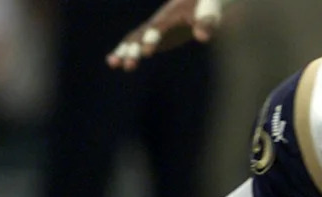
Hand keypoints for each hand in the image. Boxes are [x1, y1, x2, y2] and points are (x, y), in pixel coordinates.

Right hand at [107, 0, 222, 70]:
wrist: (197, 0)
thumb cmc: (206, 4)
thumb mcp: (209, 11)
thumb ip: (206, 22)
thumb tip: (202, 37)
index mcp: (170, 16)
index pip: (158, 29)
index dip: (152, 39)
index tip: (147, 52)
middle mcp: (157, 22)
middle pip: (142, 36)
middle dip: (135, 50)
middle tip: (128, 65)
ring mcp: (153, 30)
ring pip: (134, 40)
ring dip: (124, 51)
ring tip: (112, 63)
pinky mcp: (153, 37)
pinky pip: (136, 45)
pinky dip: (125, 52)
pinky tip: (114, 62)